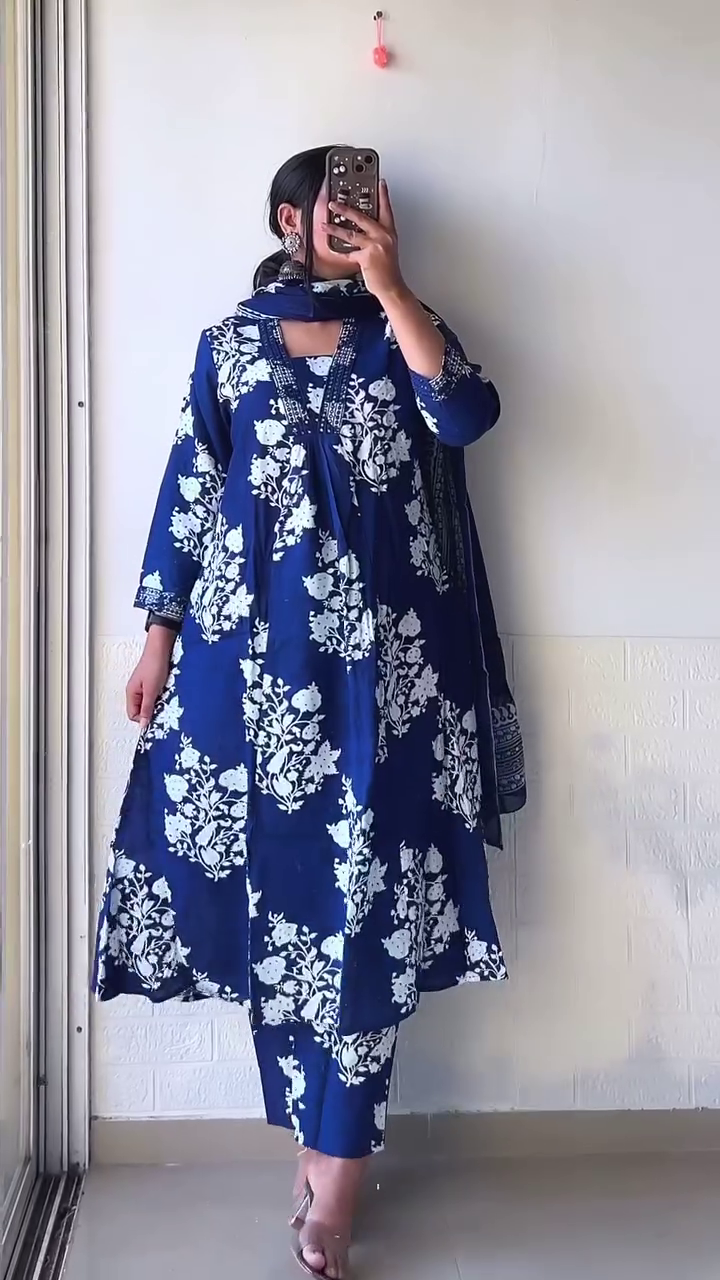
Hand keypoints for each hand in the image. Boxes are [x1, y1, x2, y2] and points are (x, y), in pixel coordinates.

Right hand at [126, 628, 173, 729]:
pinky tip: (167, 692)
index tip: (156, 718)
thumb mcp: (151, 690)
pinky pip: (155, 695)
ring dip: (158, 703)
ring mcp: (144, 687)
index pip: (133, 715)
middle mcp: (136, 691)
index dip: (144, 719)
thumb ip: (147, 708)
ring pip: (149, 703)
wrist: (161, 648)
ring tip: (165, 698)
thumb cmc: (154, 665)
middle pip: (141, 710)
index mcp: (131, 693)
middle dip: (152, 711)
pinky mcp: (152, 683)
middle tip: (162, 707)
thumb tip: (143, 725)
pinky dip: (161, 696)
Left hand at [324, 180, 406, 304]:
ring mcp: (375, 246)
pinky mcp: (366, 257)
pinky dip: (339, 252)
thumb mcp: (387, 248)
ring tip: (324, 225)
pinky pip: (348, 253)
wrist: (392, 287)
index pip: (386, 209)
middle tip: (334, 203)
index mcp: (389, 232)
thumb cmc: (388, 270)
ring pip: (351, 234)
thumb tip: (362, 230)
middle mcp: (383, 236)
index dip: (383, 195)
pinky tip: (331, 248)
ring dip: (335, 229)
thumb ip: (376, 237)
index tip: (380, 182)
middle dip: (345, 209)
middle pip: (362, 217)